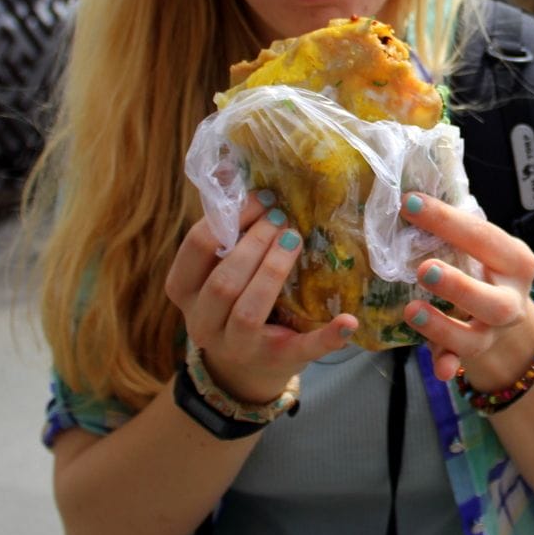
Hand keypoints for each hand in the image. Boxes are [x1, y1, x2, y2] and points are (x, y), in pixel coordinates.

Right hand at [165, 192, 356, 402]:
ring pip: (248, 311)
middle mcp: (202, 323)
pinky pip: (302, 350)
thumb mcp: (218, 268)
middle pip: (223, 282)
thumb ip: (226, 231)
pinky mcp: (279, 360)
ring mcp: (238, 347)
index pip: (196, 249)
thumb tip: (232, 169)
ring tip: (295, 239)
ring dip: (273, 271)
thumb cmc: (232, 299)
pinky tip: (348, 321)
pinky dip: (327, 336)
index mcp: (184, 291)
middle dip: (255, 244)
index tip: (260, 199)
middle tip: (283, 218)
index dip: (228, 220)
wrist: (245, 365)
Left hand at [397, 192, 533, 383]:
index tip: (410, 203)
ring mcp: (494, 331)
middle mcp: (512, 299)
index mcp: (516, 261)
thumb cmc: (483, 266)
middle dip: (458, 286)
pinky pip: (460, 364)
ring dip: (442, 326)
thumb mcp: (482, 246)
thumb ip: (454, 231)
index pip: (483, 237)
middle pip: (493, 301)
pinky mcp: (474, 354)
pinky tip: (438, 369)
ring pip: (474, 337)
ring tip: (411, 310)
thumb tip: (409, 198)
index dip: (447, 221)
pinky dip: (448, 365)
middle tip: (423, 269)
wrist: (504, 316)